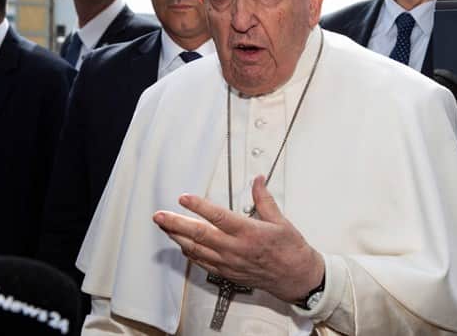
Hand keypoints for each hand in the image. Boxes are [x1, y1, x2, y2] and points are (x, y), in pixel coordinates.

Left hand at [152, 175, 323, 302]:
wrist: (296, 277)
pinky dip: (189, 253)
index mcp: (249, 233)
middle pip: (200, 235)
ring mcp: (230, 263)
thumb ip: (264, 198)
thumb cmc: (290, 250)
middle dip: (176, 224)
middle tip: (160, 215)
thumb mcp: (280, 220)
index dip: (199, 207)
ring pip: (197, 250)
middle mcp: (236, 249)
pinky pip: (203, 263)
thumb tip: (258, 180)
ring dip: (177, 237)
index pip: (218, 217)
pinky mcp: (228, 273)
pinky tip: (181, 244)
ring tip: (164, 227)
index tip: (184, 198)